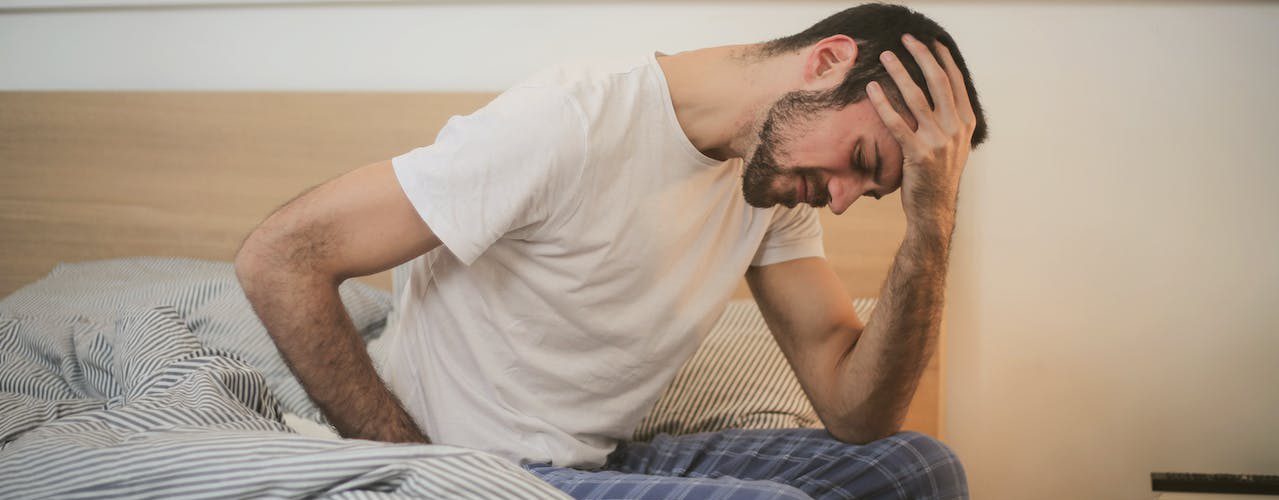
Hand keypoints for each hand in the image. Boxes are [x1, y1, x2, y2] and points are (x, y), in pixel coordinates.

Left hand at [866, 34, 977, 231]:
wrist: (933, 210)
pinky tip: (872, 89)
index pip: (955, 82)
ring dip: (900, 73)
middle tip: (906, 39)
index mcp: (966, 123)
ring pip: (917, 98)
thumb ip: (949, 120)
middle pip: (938, 82)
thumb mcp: (954, 145)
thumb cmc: (937, 176)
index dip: (942, 59)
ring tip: (885, 56)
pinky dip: (883, 103)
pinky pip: (897, 123)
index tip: (930, 41)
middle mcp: (955, 129)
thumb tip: (938, 93)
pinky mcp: (918, 154)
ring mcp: (938, 141)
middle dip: (921, 56)